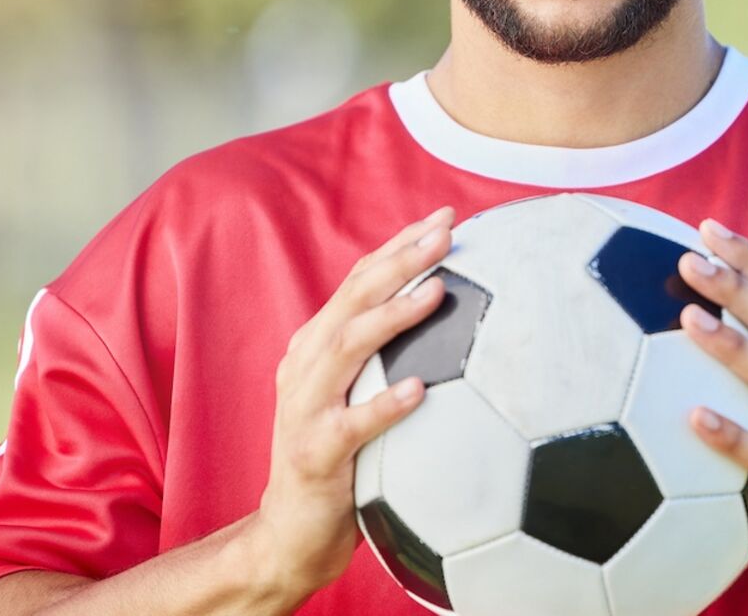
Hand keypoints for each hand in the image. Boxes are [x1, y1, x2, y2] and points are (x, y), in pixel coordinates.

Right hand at [247, 206, 456, 603]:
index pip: (361, 281)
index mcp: (319, 346)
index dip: (400, 244)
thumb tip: (455, 316)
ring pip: (348, 348)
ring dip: (393, 316)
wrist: (292, 532)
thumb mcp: (359, 395)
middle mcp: (307, 366)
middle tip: (447, 232)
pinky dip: (384, 404)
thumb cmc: (342, 460)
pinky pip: (352, 425)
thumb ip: (391, 357)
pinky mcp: (314, 454)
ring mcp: (305, 408)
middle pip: (354, 299)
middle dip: (400, 259)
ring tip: (437, 291)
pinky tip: (420, 389)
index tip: (446, 216)